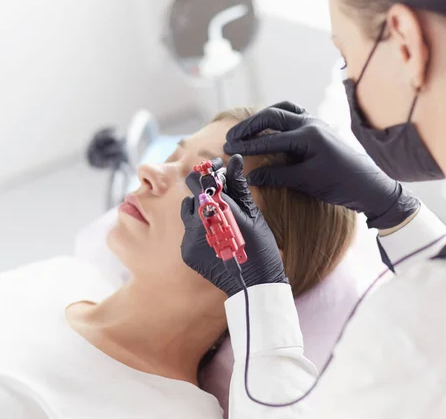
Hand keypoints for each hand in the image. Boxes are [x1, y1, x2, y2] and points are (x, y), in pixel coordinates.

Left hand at [180, 154, 287, 296]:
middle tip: (225, 201)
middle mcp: (195, 224)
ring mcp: (188, 240)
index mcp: (214, 210)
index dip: (207, 173)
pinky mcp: (186, 253)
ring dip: (202, 214)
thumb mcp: (252, 214)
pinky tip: (217, 239)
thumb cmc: (259, 248)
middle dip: (207, 197)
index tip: (218, 172)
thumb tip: (235, 160)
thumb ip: (238, 186)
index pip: (198, 181)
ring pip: (189, 215)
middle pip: (193, 198)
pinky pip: (189, 233)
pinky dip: (200, 232)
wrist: (253, 285)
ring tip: (221, 223)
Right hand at [224, 102, 419, 229]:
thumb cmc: (341, 184)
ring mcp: (317, 122)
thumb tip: (251, 176)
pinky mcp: (320, 128)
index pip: (270, 138)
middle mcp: (311, 123)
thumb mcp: (307, 181)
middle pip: (272, 115)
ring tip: (247, 129)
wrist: (370, 186)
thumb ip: (277, 176)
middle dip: (250, 126)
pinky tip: (271, 128)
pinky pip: (295, 114)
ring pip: (284, 109)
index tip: (229, 149)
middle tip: (231, 136)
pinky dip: (279, 118)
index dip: (247, 144)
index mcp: (308, 135)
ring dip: (264, 117)